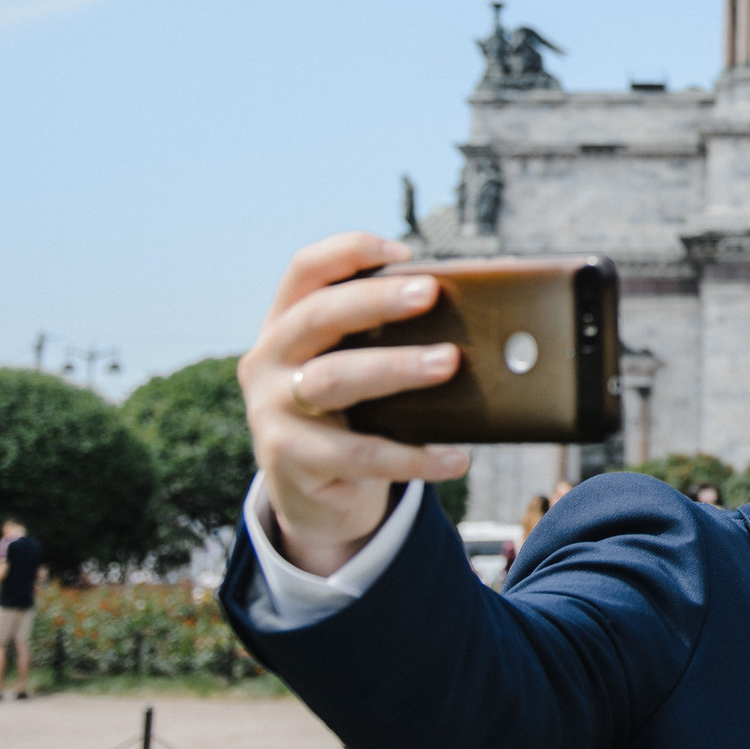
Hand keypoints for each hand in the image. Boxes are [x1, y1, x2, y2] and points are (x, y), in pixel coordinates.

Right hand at [240, 232, 468, 576]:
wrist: (317, 498)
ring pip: (333, 380)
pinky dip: (414, 456)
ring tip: (449, 363)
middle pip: (318, 316)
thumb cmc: (353, 417)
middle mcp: (268, 360)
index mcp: (286, 324)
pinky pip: (358, 455)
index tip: (403, 250)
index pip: (305, 270)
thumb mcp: (358, 370)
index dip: (348, 251)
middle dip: (376, 300)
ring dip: (395, 367)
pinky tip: (456, 456)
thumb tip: (481, 323)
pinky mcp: (288, 462)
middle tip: (430, 293)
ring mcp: (271, 411)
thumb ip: (390, 341)